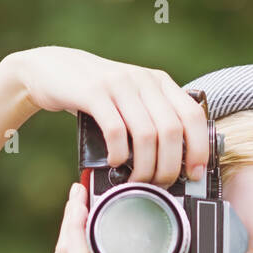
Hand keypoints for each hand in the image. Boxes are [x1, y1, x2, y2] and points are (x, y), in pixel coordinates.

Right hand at [3, 46, 209, 186]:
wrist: (52, 69)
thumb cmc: (97, 93)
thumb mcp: (132, 99)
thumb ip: (154, 119)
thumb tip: (179, 162)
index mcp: (159, 83)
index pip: (192, 116)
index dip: (199, 148)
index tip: (195, 173)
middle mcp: (143, 80)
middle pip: (171, 131)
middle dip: (169, 166)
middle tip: (160, 184)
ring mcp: (119, 84)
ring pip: (147, 135)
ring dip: (145, 166)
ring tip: (137, 180)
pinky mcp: (94, 92)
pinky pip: (116, 131)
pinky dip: (119, 155)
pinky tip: (115, 163)